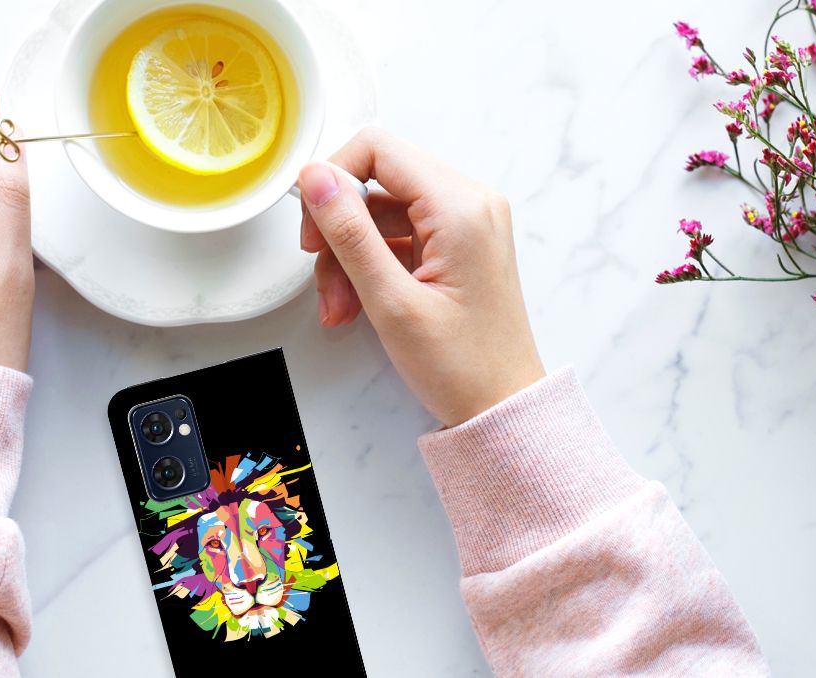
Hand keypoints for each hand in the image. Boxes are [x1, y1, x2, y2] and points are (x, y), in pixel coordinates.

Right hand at [298, 128, 543, 426]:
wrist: (502, 407)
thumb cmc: (461, 366)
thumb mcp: (391, 301)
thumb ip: (349, 233)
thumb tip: (315, 177)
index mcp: (460, 207)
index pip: (378, 149)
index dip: (333, 179)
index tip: (313, 226)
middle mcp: (469, 203)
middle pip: (377, 182)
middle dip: (339, 230)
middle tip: (322, 277)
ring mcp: (464, 224)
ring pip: (381, 214)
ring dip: (349, 257)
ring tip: (340, 308)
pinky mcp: (457, 245)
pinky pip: (398, 237)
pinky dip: (370, 267)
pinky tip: (357, 306)